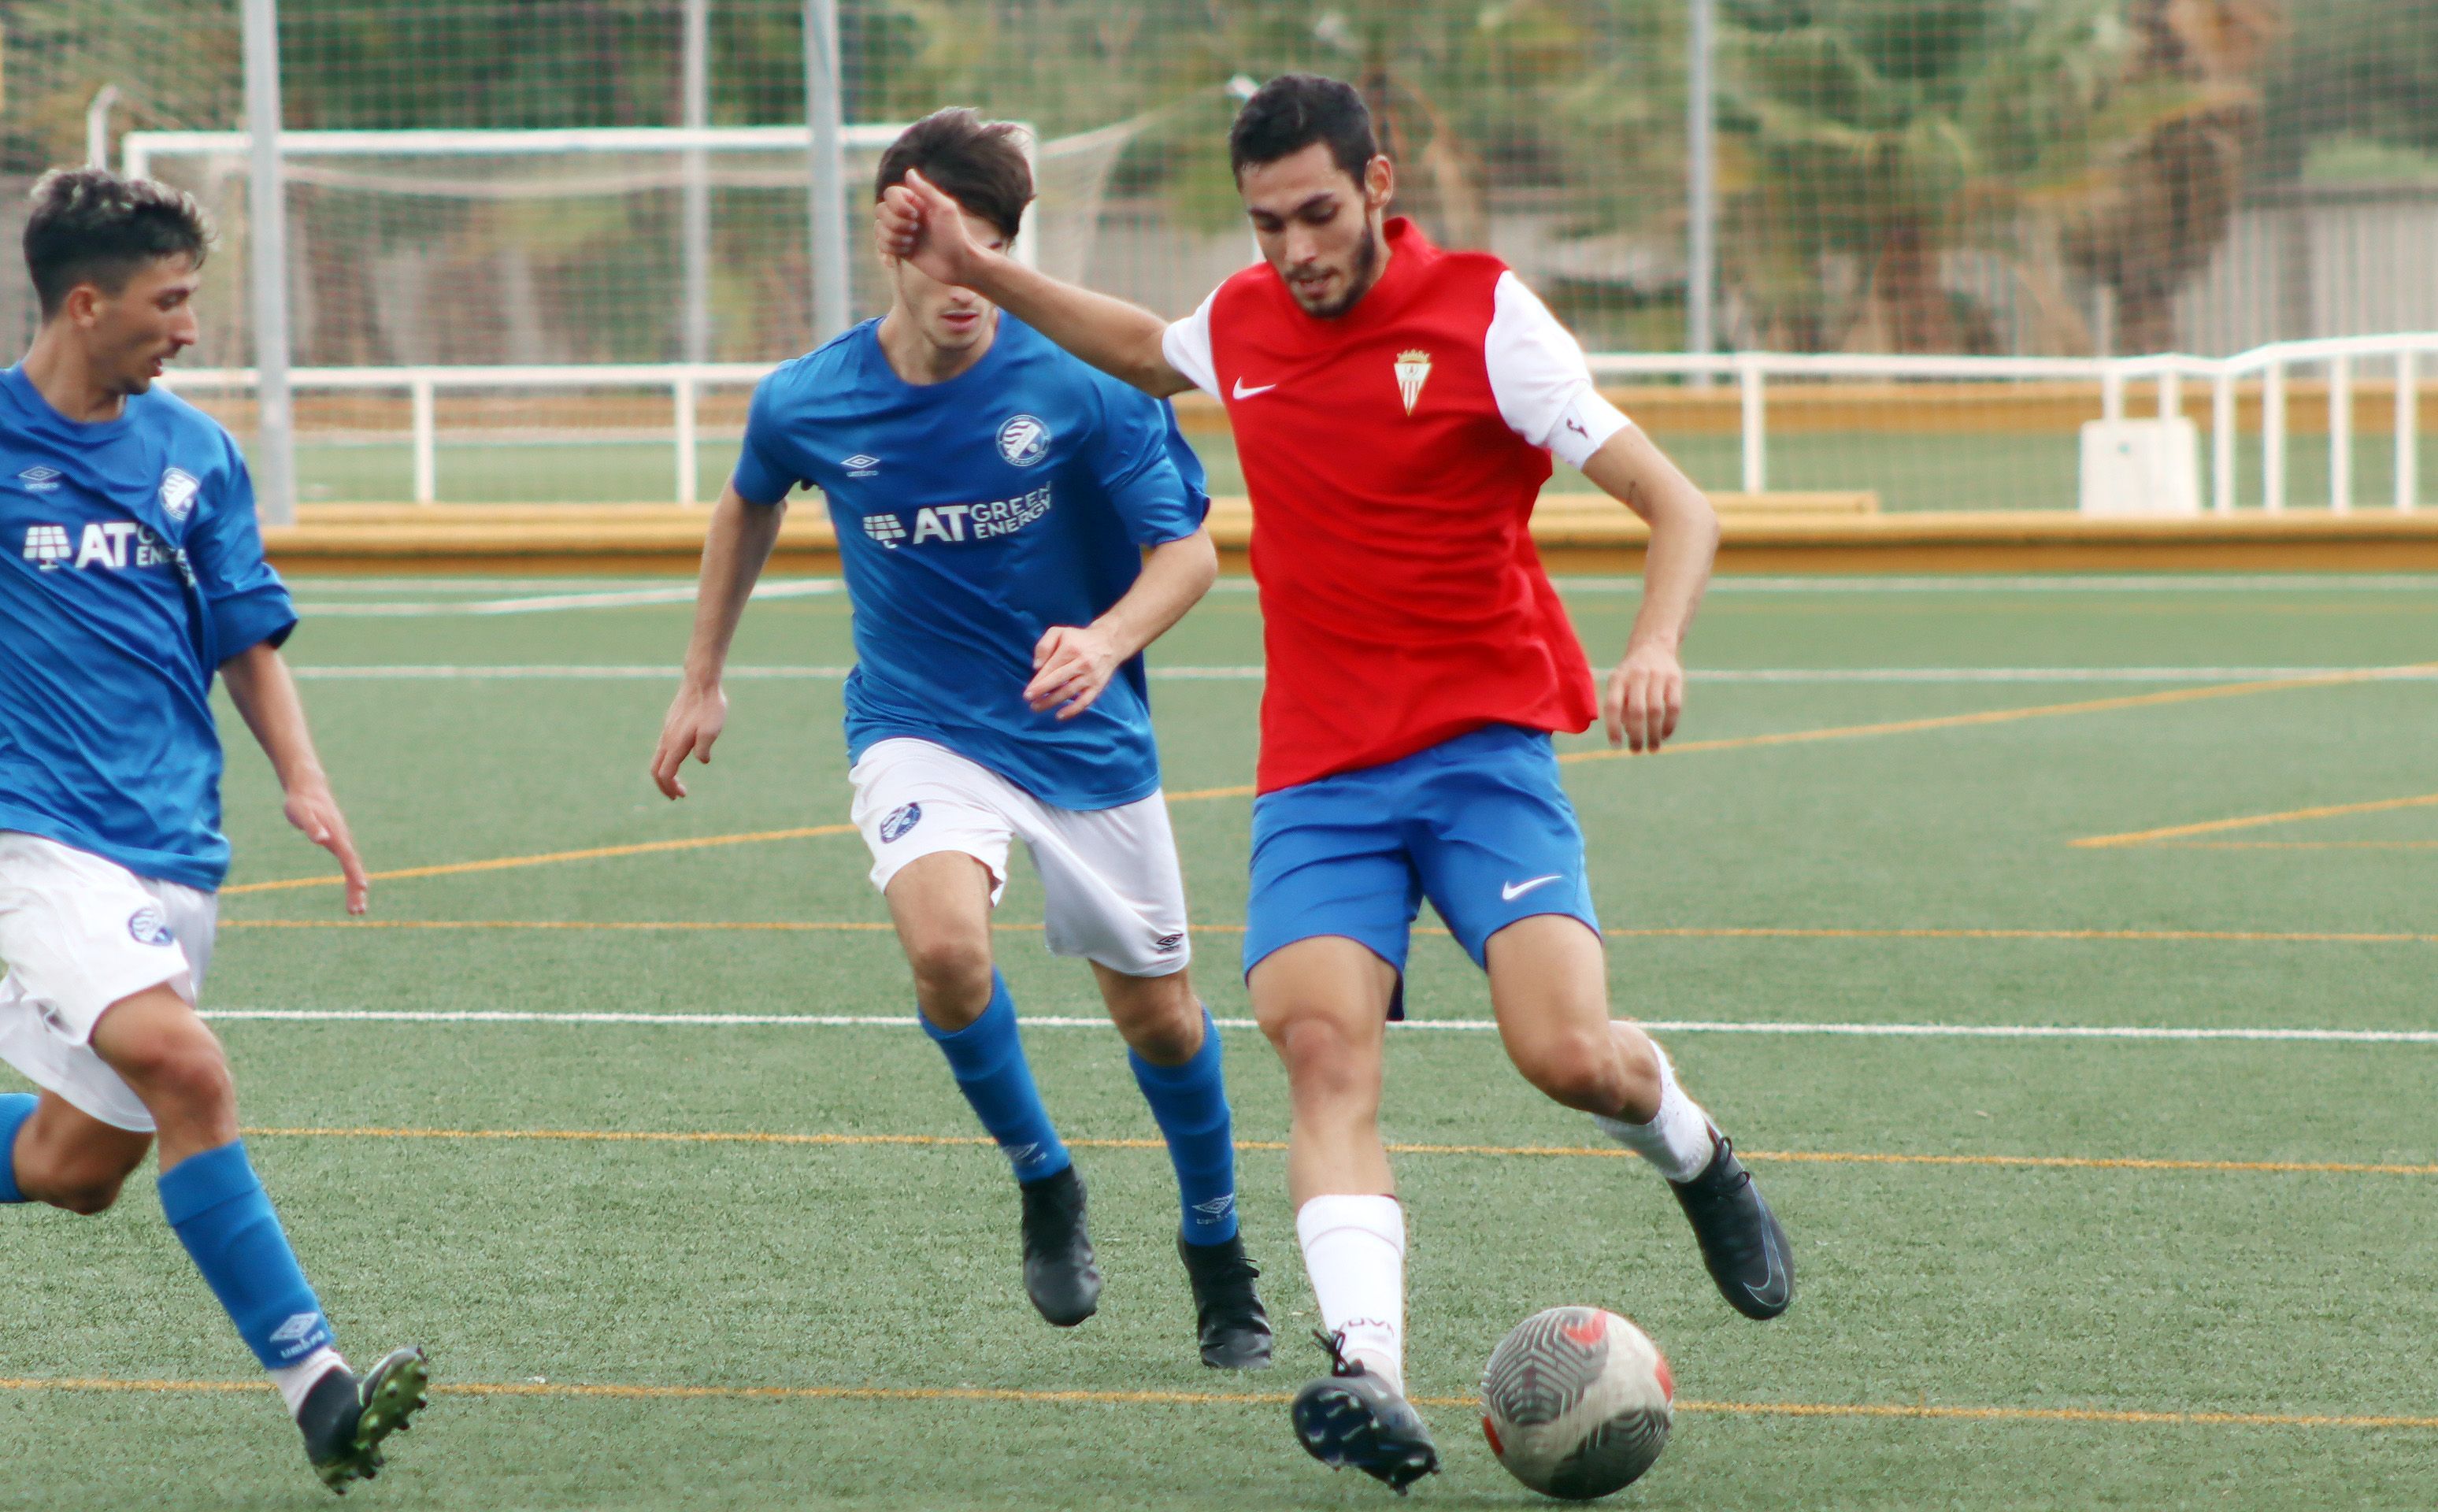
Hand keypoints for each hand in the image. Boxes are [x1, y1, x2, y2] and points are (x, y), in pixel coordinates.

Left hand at [284, 781, 368, 914]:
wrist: (308, 788)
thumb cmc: (302, 802)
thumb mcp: (301, 813)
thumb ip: (312, 826)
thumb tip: (322, 839)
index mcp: (337, 836)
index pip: (349, 858)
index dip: (355, 874)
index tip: (362, 889)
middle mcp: (344, 841)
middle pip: (354, 869)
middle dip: (356, 891)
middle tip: (357, 913)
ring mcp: (342, 843)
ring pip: (354, 869)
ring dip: (356, 889)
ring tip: (356, 910)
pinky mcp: (338, 844)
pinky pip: (349, 866)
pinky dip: (353, 880)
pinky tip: (354, 890)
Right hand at [652, 680, 728, 797]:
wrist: (701, 682)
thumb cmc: (709, 706)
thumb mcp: (712, 730)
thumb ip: (704, 748)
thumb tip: (702, 761)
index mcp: (675, 744)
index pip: (665, 773)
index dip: (670, 787)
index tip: (681, 796)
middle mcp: (667, 739)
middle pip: (656, 769)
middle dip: (664, 785)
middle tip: (676, 796)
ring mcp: (667, 731)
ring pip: (658, 758)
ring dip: (666, 773)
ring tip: (677, 782)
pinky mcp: (670, 725)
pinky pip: (663, 748)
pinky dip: (667, 761)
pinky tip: (679, 759)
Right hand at [875, 169, 982, 287]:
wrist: (958, 264)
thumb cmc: (956, 235)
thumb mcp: (945, 208)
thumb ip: (926, 190)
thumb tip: (909, 171)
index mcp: (915, 201)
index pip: (890, 193)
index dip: (897, 205)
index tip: (915, 215)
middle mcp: (905, 214)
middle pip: (880, 210)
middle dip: (896, 223)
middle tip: (916, 230)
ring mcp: (901, 232)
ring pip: (878, 228)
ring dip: (895, 237)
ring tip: (913, 242)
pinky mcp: (898, 249)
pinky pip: (881, 244)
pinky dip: (892, 248)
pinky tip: (908, 250)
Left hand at [1026, 624, 1122, 719]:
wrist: (1109, 643)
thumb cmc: (1078, 639)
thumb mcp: (1059, 633)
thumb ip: (1044, 646)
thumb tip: (1036, 667)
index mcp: (1070, 649)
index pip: (1051, 668)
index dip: (1038, 681)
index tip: (1028, 692)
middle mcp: (1082, 663)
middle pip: (1058, 680)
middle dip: (1042, 691)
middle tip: (1029, 700)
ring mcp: (1091, 676)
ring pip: (1069, 692)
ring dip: (1051, 702)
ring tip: (1037, 707)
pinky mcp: (1098, 686)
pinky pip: (1085, 701)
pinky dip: (1072, 710)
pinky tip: (1059, 716)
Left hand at [1603, 642, 1684, 752]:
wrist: (1653, 645)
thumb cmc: (1630, 675)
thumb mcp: (1618, 684)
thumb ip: (1619, 707)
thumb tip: (1626, 733)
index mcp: (1618, 678)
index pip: (1612, 706)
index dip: (1613, 728)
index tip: (1616, 746)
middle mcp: (1636, 675)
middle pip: (1636, 711)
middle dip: (1637, 735)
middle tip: (1636, 751)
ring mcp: (1657, 676)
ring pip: (1656, 710)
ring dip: (1654, 733)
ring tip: (1653, 748)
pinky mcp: (1675, 678)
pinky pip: (1674, 706)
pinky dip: (1670, 724)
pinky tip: (1665, 735)